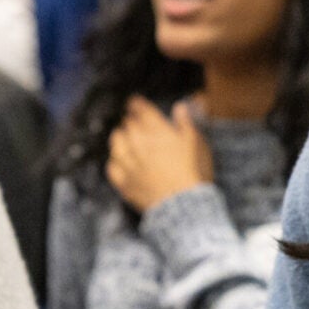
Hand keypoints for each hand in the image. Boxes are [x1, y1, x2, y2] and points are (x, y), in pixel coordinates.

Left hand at [105, 96, 212, 213]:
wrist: (184, 206)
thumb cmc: (194, 174)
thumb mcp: (197, 145)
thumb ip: (186, 124)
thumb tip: (179, 107)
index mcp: (158, 132)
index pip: (142, 111)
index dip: (137, 105)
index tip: (134, 102)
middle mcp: (140, 144)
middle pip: (128, 126)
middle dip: (130, 121)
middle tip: (131, 120)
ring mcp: (130, 164)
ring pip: (116, 144)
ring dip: (119, 137)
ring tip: (121, 136)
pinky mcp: (125, 183)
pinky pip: (112, 168)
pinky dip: (114, 162)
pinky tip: (117, 161)